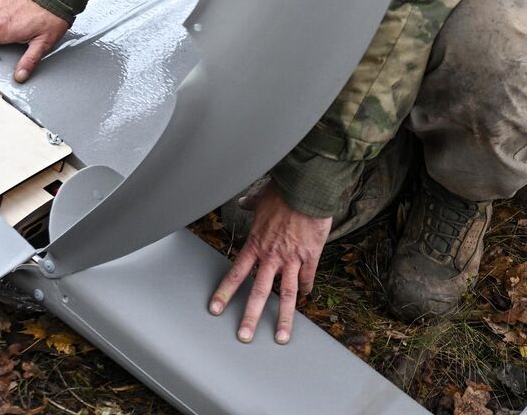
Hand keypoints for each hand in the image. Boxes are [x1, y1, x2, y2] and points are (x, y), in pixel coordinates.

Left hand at [209, 185, 331, 343]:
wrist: (307, 188)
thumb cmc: (283, 191)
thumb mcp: (261, 197)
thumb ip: (251, 203)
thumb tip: (242, 201)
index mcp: (256, 244)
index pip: (236, 273)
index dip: (225, 292)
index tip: (216, 309)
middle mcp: (271, 256)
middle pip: (259, 292)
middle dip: (250, 317)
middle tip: (244, 336)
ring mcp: (291, 259)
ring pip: (286, 295)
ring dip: (283, 318)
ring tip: (281, 338)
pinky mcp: (310, 256)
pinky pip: (308, 278)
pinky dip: (306, 289)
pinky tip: (305, 298)